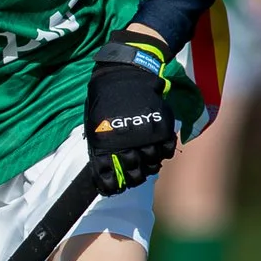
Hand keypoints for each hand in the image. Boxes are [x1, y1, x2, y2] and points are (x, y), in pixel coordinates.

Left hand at [87, 35, 177, 191]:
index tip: (113, 188)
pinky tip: (160, 153)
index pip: (107, 174)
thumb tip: (102, 164)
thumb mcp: (93, 119)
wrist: (127, 72)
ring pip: (151, 164)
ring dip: (149, 168)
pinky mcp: (161, 127)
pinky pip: (167, 149)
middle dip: (132, 179)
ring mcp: (145, 136)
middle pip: (132, 173)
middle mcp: (126, 143)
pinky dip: (164, 154)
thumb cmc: (105, 96)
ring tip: (146, 165)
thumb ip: (98, 142)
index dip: (111, 185)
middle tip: (133, 178)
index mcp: (104, 143)